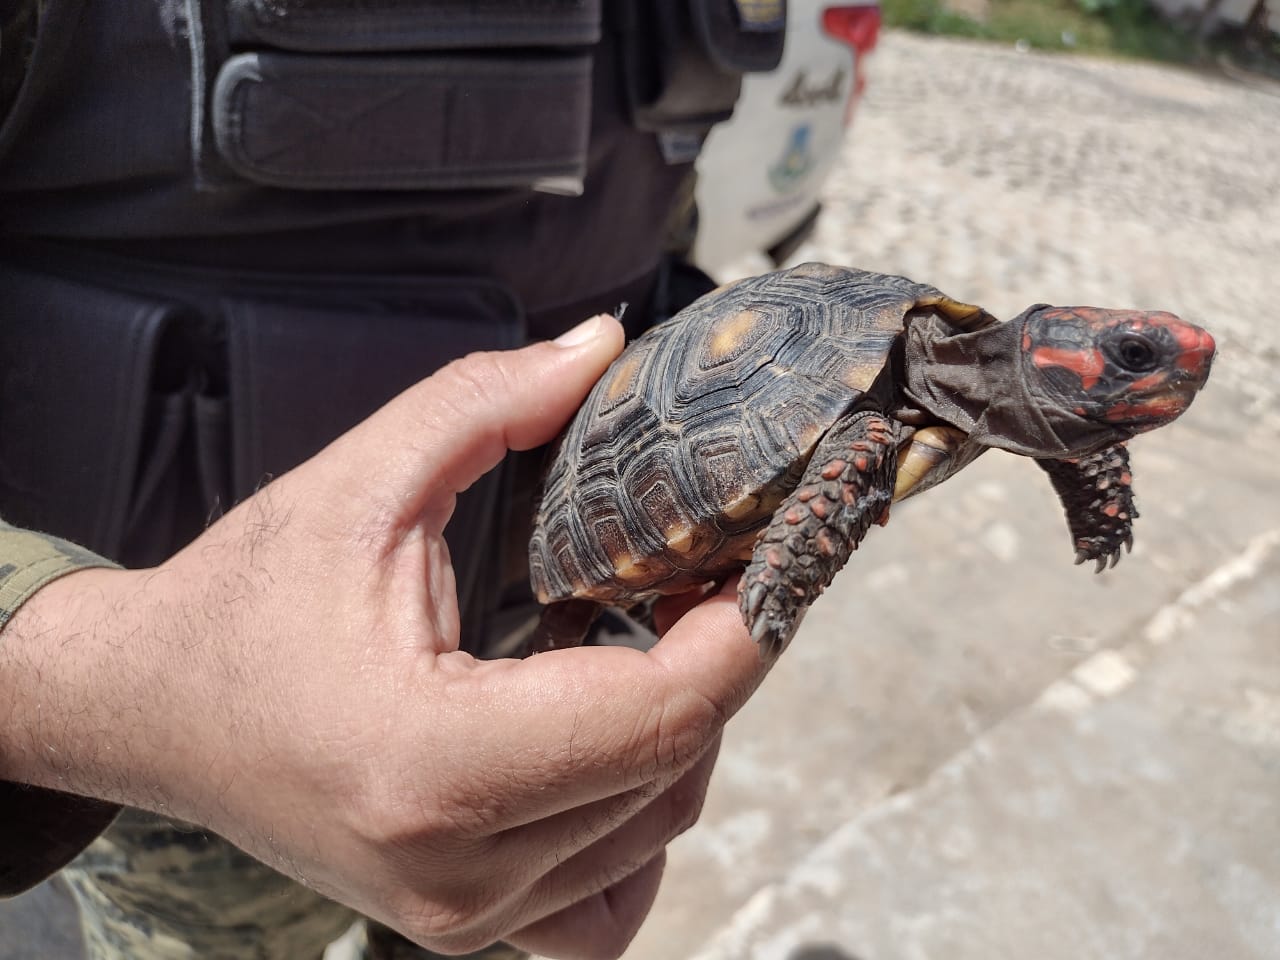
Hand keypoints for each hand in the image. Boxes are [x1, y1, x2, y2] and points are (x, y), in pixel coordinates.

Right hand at [0, 315, 770, 959]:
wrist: (147, 707)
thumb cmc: (241, 601)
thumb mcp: (362, 481)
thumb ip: (490, 402)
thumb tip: (603, 346)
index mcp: (429, 763)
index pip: (657, 714)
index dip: (740, 630)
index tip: (768, 556)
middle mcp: (456, 869)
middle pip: (673, 771)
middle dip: (717, 663)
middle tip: (706, 570)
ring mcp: (459, 914)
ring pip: (654, 831)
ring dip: (681, 729)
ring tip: (653, 637)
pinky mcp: (458, 921)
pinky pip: (603, 907)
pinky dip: (635, 820)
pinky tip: (608, 743)